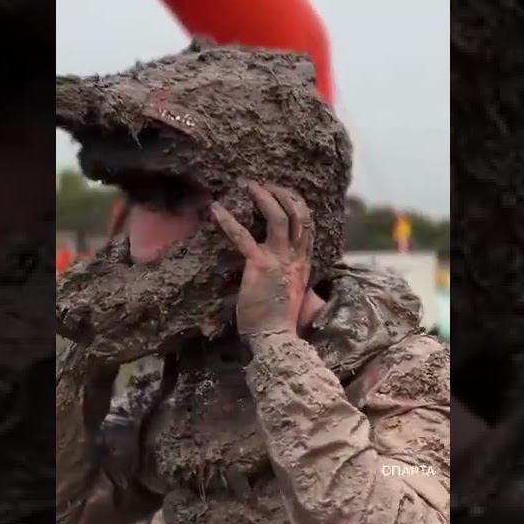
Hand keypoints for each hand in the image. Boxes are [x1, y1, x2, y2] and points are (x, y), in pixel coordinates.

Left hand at [210, 182, 313, 337]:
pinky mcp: (260, 266)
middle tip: (264, 185)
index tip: (283, 192)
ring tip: (249, 185)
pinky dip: (229, 222)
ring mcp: (280, 260)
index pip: (307, 224)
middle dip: (282, 193)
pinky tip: (216, 210)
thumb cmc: (279, 320)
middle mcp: (296, 257)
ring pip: (280, 218)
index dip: (296, 203)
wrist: (276, 338)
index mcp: (303, 263)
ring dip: (264, 197)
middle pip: (298, 214)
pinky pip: (244, 237)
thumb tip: (281, 269)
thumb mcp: (291, 292)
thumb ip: (290, 276)